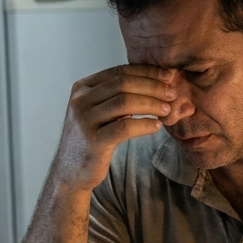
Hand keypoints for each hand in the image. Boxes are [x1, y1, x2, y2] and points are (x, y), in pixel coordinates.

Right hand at [52, 65, 177, 192]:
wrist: (71, 171)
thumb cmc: (92, 140)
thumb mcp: (99, 112)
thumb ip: (118, 98)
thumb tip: (158, 86)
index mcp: (82, 88)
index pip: (119, 71)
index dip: (147, 72)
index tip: (168, 76)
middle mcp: (80, 100)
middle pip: (123, 84)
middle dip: (152, 86)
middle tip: (172, 94)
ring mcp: (84, 120)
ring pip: (125, 103)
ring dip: (151, 104)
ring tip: (167, 110)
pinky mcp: (93, 141)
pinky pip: (125, 128)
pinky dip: (144, 124)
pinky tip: (156, 126)